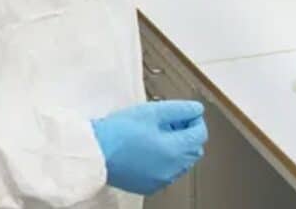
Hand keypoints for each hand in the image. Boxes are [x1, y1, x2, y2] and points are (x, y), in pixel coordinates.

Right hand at [92, 100, 208, 195]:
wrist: (95, 152)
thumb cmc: (118, 132)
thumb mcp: (152, 112)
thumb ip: (179, 109)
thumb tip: (196, 109)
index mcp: (174, 150)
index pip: (200, 134)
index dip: (195, 119)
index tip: (187, 113)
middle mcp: (171, 169)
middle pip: (194, 150)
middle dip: (187, 134)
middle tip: (171, 121)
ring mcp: (161, 180)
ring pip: (182, 163)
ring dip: (177, 148)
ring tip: (158, 134)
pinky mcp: (148, 186)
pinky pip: (167, 173)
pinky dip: (165, 161)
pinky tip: (149, 149)